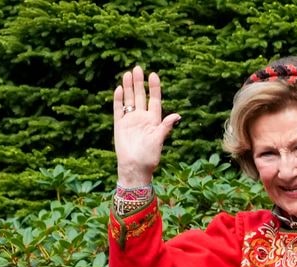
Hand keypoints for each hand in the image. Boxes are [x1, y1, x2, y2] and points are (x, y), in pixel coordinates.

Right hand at [113, 66, 180, 185]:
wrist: (134, 168)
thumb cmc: (149, 157)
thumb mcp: (159, 141)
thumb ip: (166, 127)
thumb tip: (177, 115)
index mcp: (153, 121)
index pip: (154, 100)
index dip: (154, 88)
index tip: (153, 75)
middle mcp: (142, 119)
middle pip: (141, 97)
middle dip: (139, 83)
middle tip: (138, 68)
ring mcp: (130, 121)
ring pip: (130, 100)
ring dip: (129, 88)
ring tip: (128, 74)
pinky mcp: (120, 126)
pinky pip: (119, 110)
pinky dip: (119, 100)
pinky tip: (119, 89)